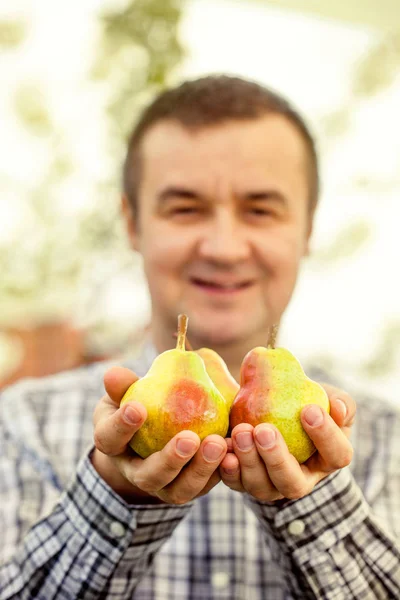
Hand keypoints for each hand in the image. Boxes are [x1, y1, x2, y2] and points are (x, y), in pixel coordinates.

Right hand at [92, 366, 226, 504]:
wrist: (158, 428)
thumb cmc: (139, 402)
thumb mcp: (127, 391)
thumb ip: (123, 384)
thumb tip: (115, 374)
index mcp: (114, 445)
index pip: (109, 438)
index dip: (121, 426)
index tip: (138, 408)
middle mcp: (137, 472)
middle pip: (149, 476)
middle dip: (170, 460)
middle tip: (190, 438)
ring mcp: (164, 485)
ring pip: (180, 490)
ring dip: (200, 469)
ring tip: (218, 444)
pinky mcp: (191, 487)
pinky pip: (206, 485)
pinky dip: (221, 471)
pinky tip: (234, 449)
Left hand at [219, 383, 354, 501]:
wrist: (271, 411)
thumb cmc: (305, 405)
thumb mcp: (328, 401)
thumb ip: (340, 402)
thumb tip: (338, 407)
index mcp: (327, 460)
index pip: (337, 455)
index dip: (325, 436)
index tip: (309, 410)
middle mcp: (300, 480)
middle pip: (292, 482)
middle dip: (277, 458)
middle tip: (263, 430)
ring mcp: (271, 485)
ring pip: (261, 486)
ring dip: (249, 461)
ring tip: (241, 432)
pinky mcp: (244, 483)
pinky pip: (235, 482)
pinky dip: (228, 469)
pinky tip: (224, 448)